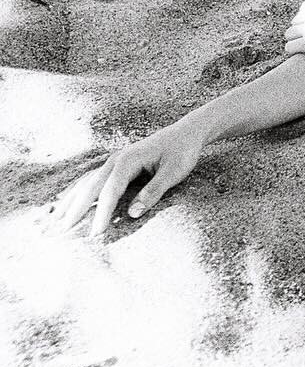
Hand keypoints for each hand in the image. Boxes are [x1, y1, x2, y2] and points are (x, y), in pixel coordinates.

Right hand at [48, 119, 204, 237]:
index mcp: (128, 160)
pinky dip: (80, 191)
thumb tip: (132, 214)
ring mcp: (115, 161)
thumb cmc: (182, 151)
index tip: (96, 233)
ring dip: (72, 200)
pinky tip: (71, 201)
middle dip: (76, 209)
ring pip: (87, 182)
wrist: (186, 132)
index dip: (101, 214)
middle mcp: (116, 159)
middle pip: (91, 187)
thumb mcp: (173, 172)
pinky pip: (93, 179)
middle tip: (64, 231)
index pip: (110, 192)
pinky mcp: (118, 164)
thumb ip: (153, 191)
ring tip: (57, 218)